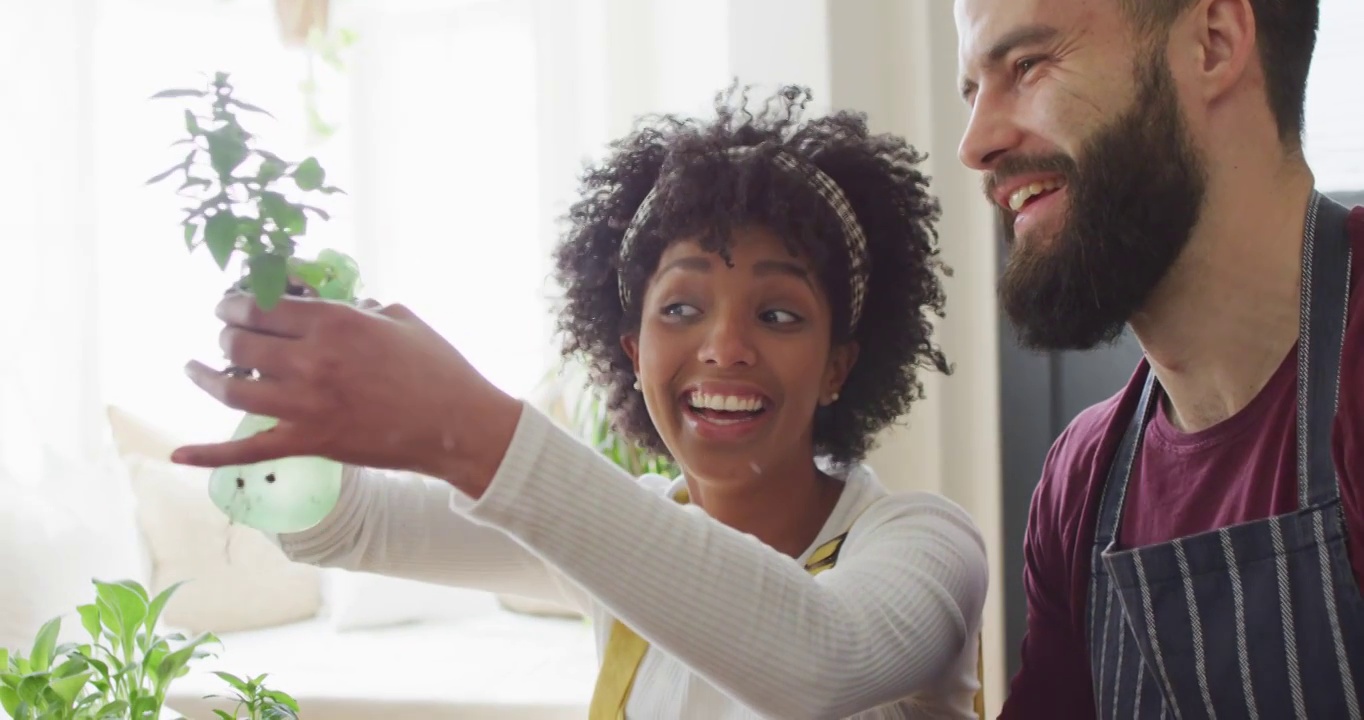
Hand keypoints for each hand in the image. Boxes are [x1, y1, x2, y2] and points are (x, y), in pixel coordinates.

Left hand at [171, 292, 522, 496]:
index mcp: (334, 322)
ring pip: (231, 386)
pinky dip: (209, 453)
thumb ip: (361, 307)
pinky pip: (248, 449)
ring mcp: (306, 404)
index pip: (263, 304)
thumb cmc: (438, 367)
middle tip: (227, 333)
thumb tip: (337, 305)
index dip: (237, 300)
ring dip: (204, 375)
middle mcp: (311, 360)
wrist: (458, 425)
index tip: (232, 302)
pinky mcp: (309, 442)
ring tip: (195, 368)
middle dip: (226, 332)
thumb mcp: (401, 319)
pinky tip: (178, 453)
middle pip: (239, 341)